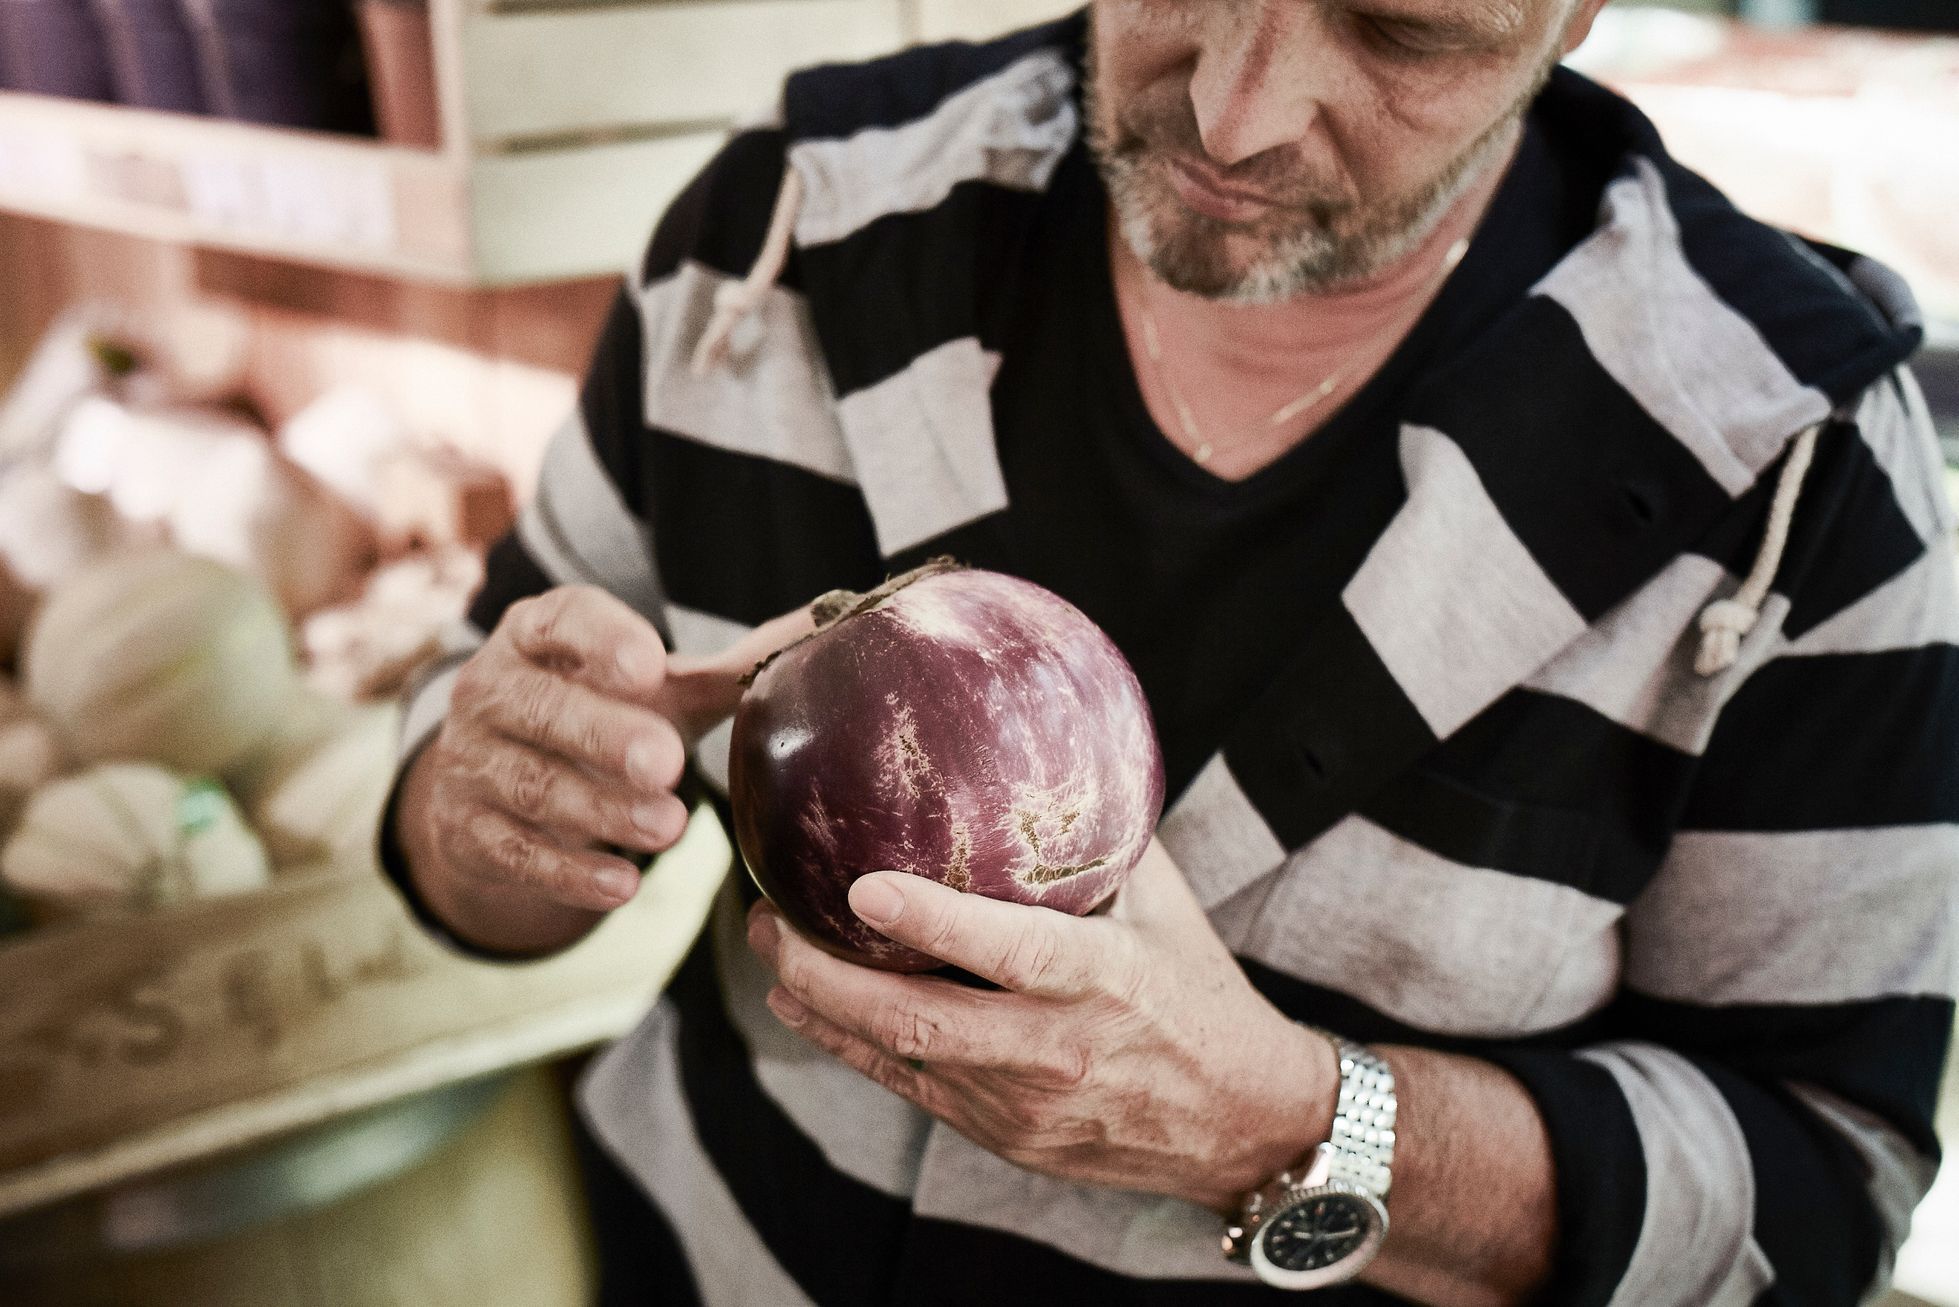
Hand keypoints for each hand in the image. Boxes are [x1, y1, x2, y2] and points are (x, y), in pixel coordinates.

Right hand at [400, 586, 811, 953]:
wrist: (498, 784)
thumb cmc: (599, 713)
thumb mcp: (656, 689)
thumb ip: (731, 670)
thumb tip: (832, 625)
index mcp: (538, 634)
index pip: (561, 620)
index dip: (601, 640)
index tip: (651, 665)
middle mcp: (492, 689)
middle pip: (540, 709)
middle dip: (604, 735)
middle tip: (667, 762)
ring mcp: (471, 761)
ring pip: (533, 785)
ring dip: (600, 811)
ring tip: (668, 829)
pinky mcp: (466, 829)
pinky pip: (514, 853)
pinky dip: (569, 874)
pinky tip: (621, 887)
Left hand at [746, 839, 1336, 1211]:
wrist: (1243, 1123)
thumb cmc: (1201, 996)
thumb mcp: (1168, 911)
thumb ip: (1102, 844)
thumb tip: (1044, 757)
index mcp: (1103, 981)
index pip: (1007, 953)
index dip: (930, 923)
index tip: (861, 887)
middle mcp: (1056, 1049)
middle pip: (921, 1021)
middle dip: (828, 973)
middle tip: (768, 921)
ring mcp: (1025, 1104)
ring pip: (902, 1059)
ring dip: (823, 1009)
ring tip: (770, 954)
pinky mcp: (1006, 1137)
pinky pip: (913, 1090)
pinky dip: (853, 1048)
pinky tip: (808, 1009)